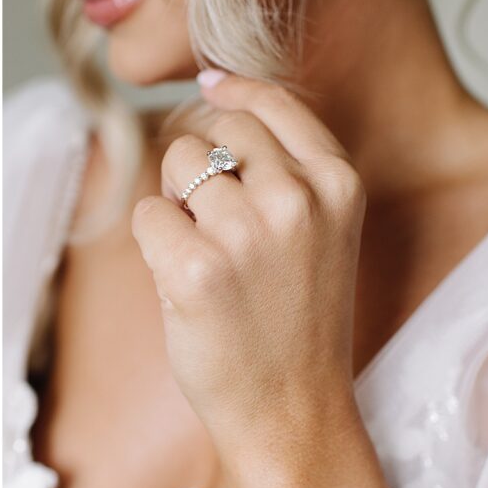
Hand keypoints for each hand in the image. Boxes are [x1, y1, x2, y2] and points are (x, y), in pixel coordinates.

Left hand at [131, 70, 383, 487]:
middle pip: (220, 129)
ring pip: (179, 163)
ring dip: (179, 200)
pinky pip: (148, 215)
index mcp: (339, 183)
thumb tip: (217, 96)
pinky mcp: (196, 267)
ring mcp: (249, 231)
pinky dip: (156, 242)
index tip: (211, 85)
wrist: (294, 402)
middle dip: (204, 159)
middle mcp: (299, 197)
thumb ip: (291, 167)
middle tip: (215, 213)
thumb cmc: (304, 314)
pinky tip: (188, 277)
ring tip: (208, 249)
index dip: (236, 91)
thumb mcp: (329, 226)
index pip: (277, 104)